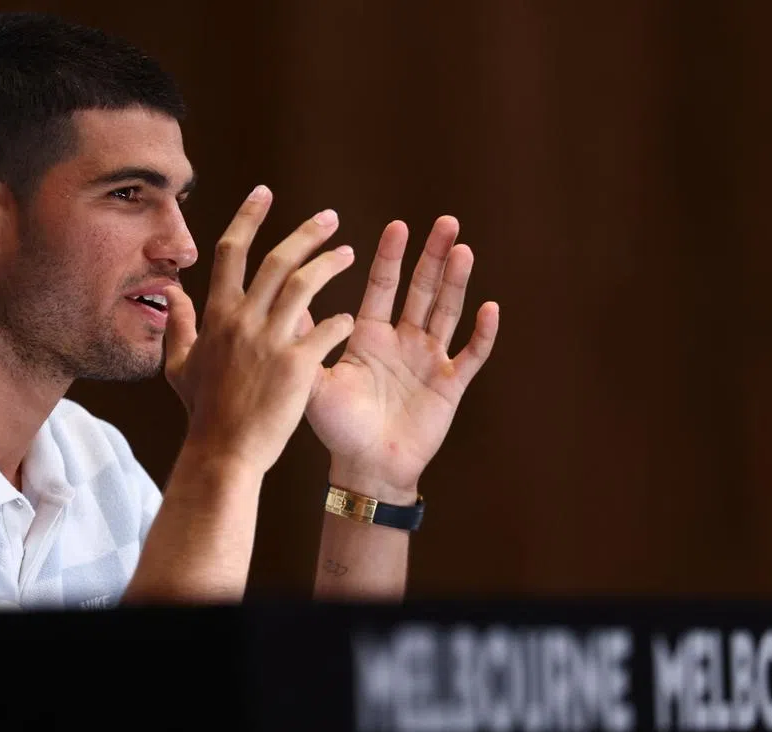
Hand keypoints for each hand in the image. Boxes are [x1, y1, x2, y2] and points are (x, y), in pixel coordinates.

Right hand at [162, 186, 355, 473]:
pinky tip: (351, 319)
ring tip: (349, 253)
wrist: (223, 453)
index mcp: (217, 315)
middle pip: (278, 260)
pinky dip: (341, 321)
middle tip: (330, 217)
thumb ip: (179, 326)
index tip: (266, 192)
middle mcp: (243, 320)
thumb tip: (172, 294)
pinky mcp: (295, 366)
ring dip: (329, 263)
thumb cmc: (204, 413)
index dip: (249, 217)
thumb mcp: (179, 366)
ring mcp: (269, 341)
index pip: (232, 251)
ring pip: (305, 285)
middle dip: (306, 232)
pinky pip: (327, 330)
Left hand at [305, 216, 498, 501]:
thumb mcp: (314, 382)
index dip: (390, 257)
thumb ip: (305, 343)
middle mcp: (402, 341)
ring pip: (446, 312)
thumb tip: (283, 301)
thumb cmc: (338, 429)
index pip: (382, 286)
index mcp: (370, 336)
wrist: (366, 469)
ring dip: (455, 282)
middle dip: (432, 256)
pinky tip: (489, 308)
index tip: (397, 226)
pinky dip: (481, 334)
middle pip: (421, 289)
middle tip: (445, 221)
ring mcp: (429, 360)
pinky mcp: (450, 386)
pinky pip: (470, 355)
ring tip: (462, 250)